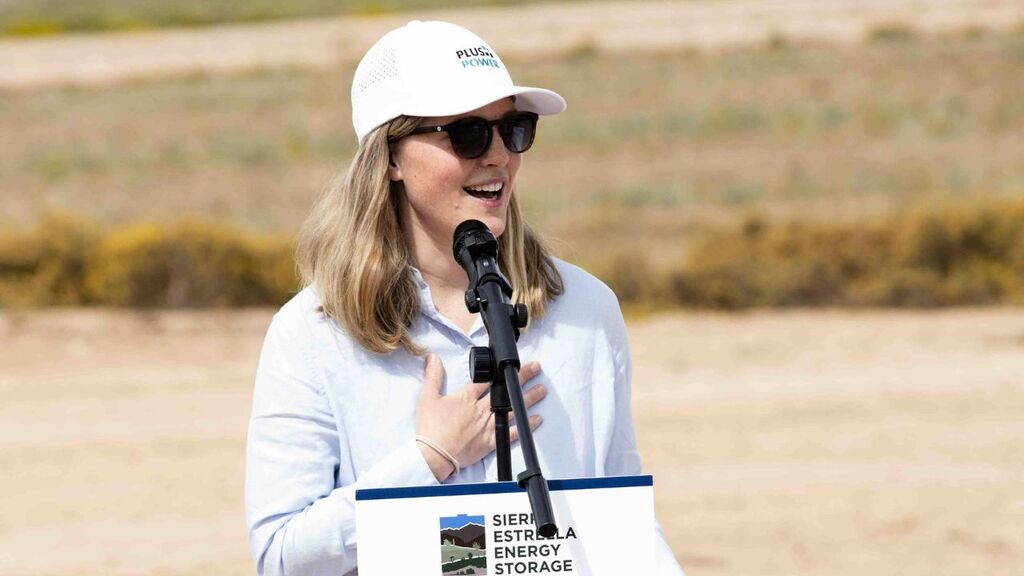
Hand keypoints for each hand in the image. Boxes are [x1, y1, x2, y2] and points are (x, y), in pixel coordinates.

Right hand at [416, 353, 545, 481]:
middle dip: (522, 378)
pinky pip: (512, 432)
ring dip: (529, 398)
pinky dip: (525, 426)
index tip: (512, 362)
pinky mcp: (491, 441)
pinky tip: (536, 419)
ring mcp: (488, 426)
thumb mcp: (427, 398)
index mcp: (466, 397)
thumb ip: (433, 376)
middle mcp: (481, 410)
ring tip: (542, 389)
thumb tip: (433, 357)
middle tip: (536, 368)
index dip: (500, 369)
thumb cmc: (430, 429)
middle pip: (505, 390)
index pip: (487, 379)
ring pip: (512, 409)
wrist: (434, 456)